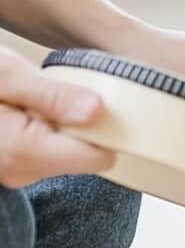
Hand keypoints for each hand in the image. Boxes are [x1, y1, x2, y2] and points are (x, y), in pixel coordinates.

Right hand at [0, 48, 113, 187]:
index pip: (98, 157)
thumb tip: (98, 111)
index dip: (111, 130)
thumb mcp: (7, 75)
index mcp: (25, 151)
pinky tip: (36, 108)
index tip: (111, 104)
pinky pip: (50, 150)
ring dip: (68, 125)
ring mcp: (16, 172)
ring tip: (46, 98)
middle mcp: (22, 172)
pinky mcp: (13, 164)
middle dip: (88, 125)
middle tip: (71, 93)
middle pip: (86, 155)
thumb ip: (52, 95)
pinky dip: (52, 129)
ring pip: (69, 152)